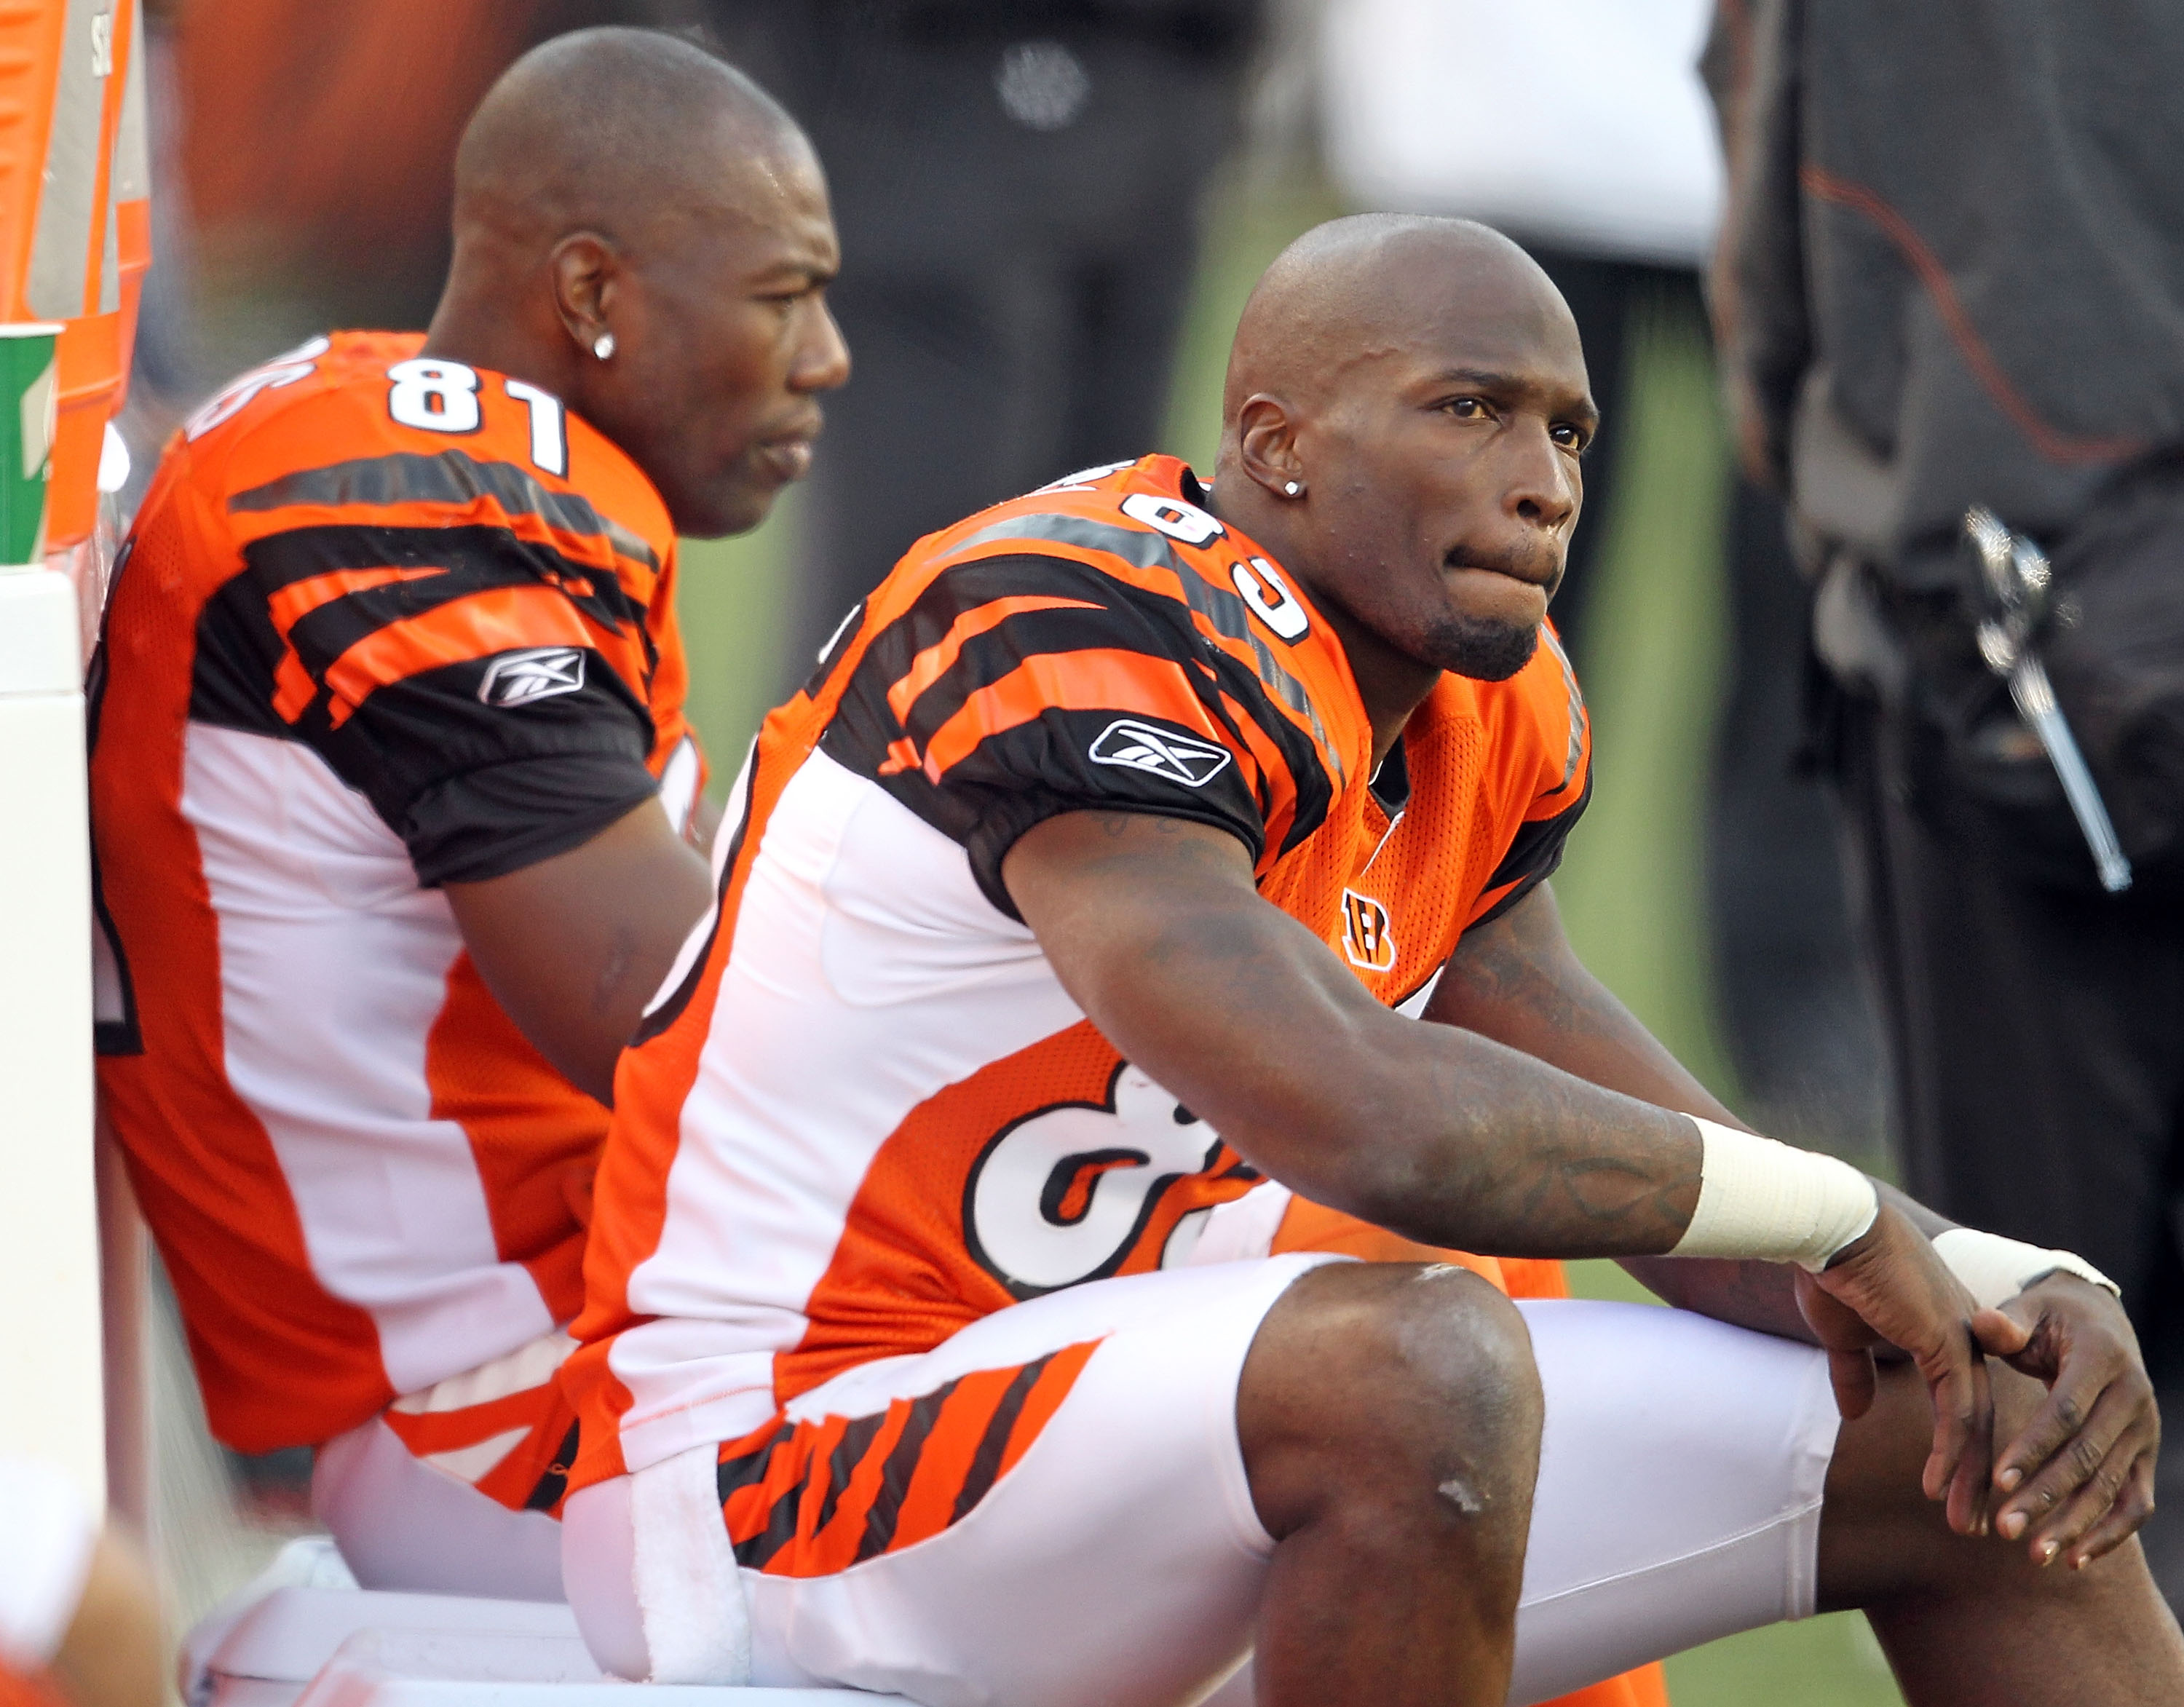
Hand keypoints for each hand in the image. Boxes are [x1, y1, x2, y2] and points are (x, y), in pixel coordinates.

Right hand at [1796, 1203, 1994, 1537]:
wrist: (1828, 1228)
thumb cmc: (1830, 1269)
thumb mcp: (1843, 1332)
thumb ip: (1855, 1370)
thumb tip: (1855, 1412)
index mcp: (1944, 1328)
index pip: (1964, 1398)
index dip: (1959, 1446)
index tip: (1946, 1488)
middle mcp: (1964, 1334)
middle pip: (1981, 1418)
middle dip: (1975, 1475)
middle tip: (1968, 1523)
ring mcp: (1961, 1339)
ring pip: (1976, 1423)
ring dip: (1968, 1477)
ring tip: (1960, 1522)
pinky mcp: (1947, 1343)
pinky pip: (1958, 1411)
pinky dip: (1951, 1453)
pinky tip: (1937, 1484)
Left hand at [1976, 1274, 2157, 1568]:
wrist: (2100, 1322)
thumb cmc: (2048, 1318)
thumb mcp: (2028, 1308)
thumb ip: (2006, 1321)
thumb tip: (1985, 1324)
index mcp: (2102, 1357)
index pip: (2067, 1411)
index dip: (2034, 1447)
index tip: (1997, 1480)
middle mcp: (2133, 1396)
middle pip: (2090, 1457)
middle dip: (2048, 1496)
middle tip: (2006, 1529)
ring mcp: (2144, 1430)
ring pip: (2113, 1487)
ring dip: (2075, 1525)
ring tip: (2033, 1555)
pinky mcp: (2144, 1455)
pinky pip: (2135, 1503)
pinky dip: (2109, 1535)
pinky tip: (2072, 1559)